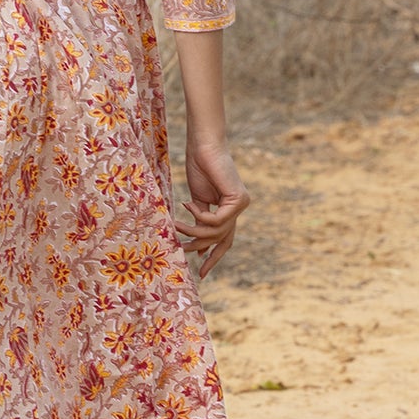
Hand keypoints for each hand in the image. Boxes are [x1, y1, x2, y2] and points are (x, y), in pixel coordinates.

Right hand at [175, 139, 249, 278]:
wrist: (203, 147)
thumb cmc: (198, 167)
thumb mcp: (197, 201)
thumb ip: (200, 222)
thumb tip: (198, 247)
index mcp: (229, 209)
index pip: (225, 240)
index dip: (214, 257)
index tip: (201, 272)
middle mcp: (238, 208)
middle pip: (224, 241)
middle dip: (204, 251)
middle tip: (185, 253)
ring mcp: (241, 204)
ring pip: (217, 233)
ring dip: (194, 231)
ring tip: (176, 223)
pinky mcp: (238, 200)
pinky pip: (217, 221)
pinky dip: (200, 216)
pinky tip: (189, 204)